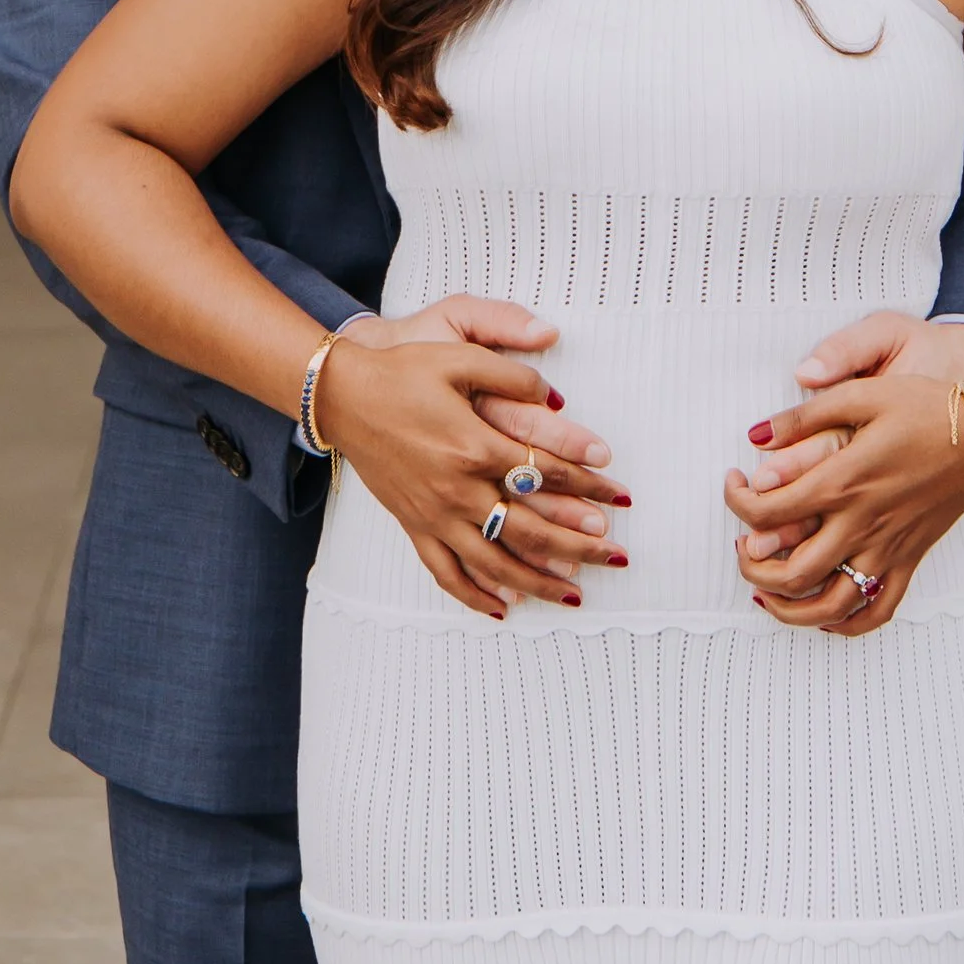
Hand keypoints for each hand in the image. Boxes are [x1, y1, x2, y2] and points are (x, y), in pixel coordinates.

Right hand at [325, 323, 628, 620]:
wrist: (344, 396)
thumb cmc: (404, 371)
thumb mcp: (459, 355)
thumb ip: (511, 373)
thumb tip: (555, 397)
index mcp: (474, 444)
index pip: (545, 470)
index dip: (587, 481)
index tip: (619, 492)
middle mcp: (458, 489)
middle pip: (530, 528)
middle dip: (579, 544)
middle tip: (616, 554)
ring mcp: (434, 514)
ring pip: (495, 562)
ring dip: (539, 581)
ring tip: (576, 596)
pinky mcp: (414, 526)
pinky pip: (447, 572)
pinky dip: (475, 595)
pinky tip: (503, 607)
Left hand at [725, 338, 963, 634]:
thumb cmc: (924, 407)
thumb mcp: (862, 393)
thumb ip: (805, 415)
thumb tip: (756, 435)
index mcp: (843, 481)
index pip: (768, 511)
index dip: (737, 502)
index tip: (734, 484)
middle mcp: (862, 524)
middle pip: (790, 572)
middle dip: (751, 566)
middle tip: (741, 544)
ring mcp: (887, 549)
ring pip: (829, 606)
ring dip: (788, 608)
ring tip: (766, 590)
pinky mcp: (909, 561)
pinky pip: (876, 612)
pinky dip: (844, 624)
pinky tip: (823, 613)